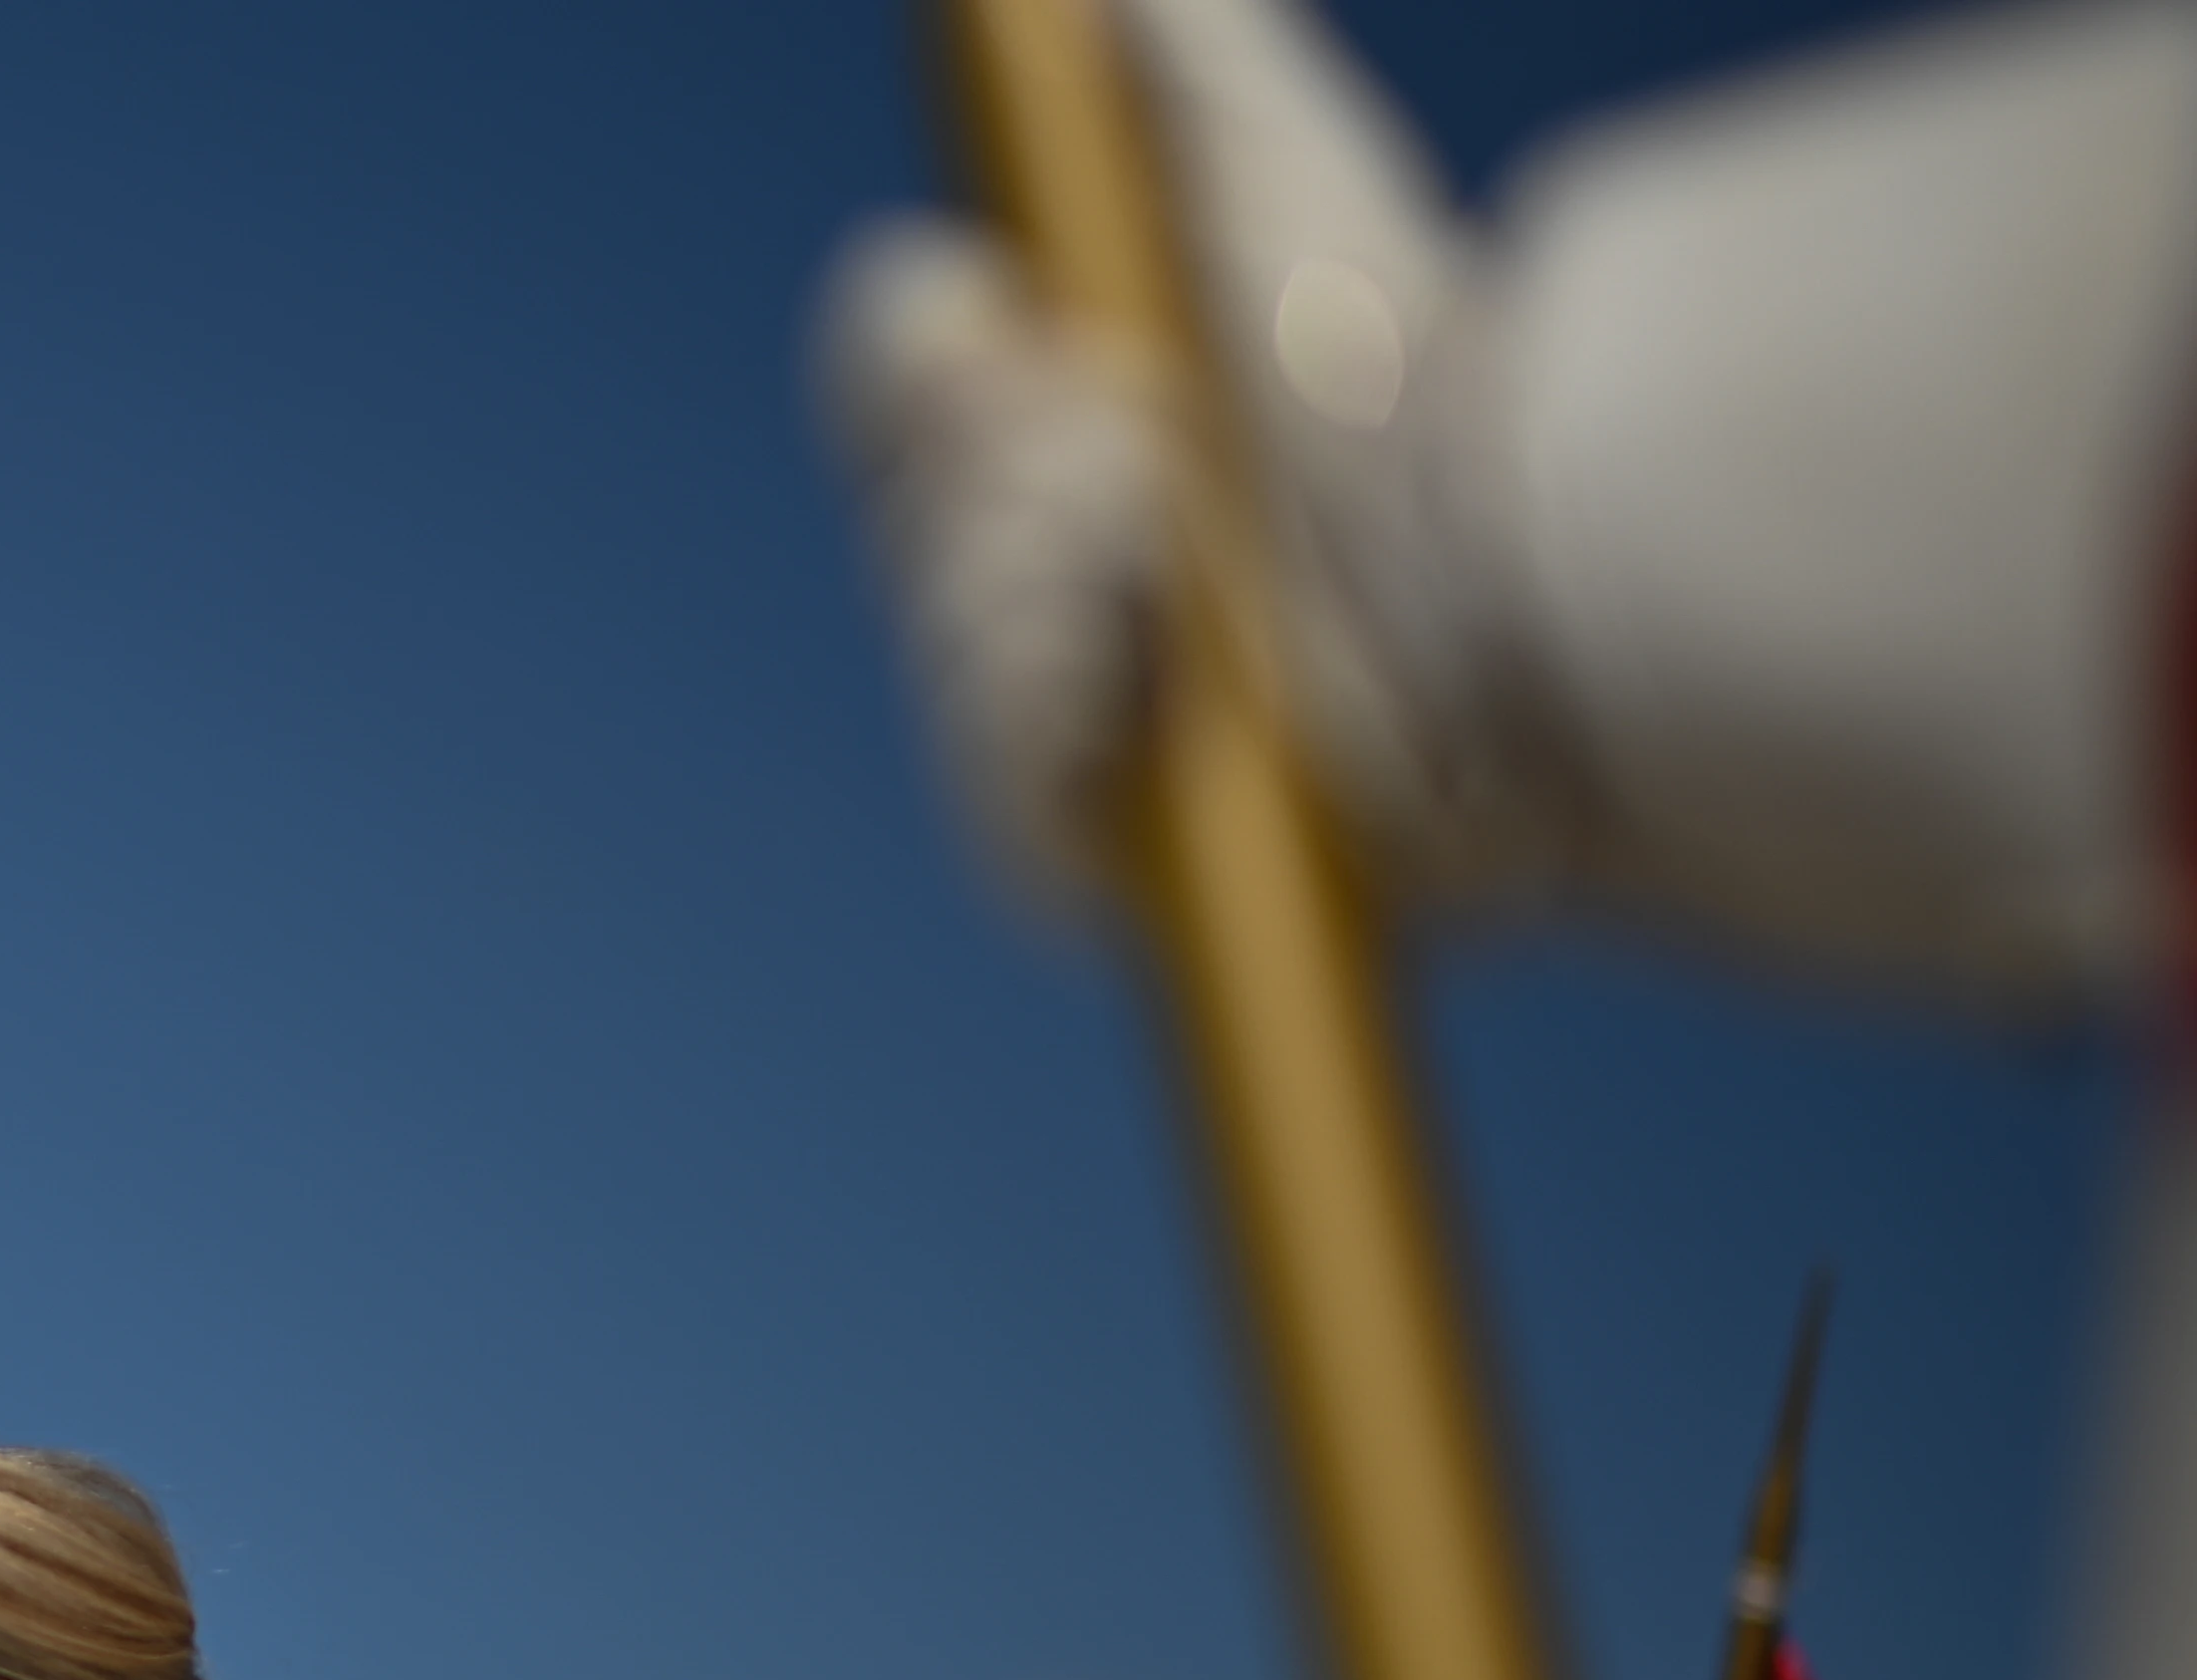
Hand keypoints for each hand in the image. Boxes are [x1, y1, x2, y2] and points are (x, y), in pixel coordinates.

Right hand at [816, 0, 1546, 906]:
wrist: (1516, 567)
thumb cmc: (1408, 364)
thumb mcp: (1279, 156)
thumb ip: (1185, 46)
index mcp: (1087, 405)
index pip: (901, 363)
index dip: (924, 345)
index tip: (1003, 320)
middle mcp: (1078, 563)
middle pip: (910, 506)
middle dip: (999, 468)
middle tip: (1132, 454)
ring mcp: (1093, 716)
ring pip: (952, 631)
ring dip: (1048, 580)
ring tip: (1176, 564)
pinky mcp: (1114, 861)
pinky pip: (1000, 782)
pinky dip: (1058, 716)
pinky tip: (1164, 687)